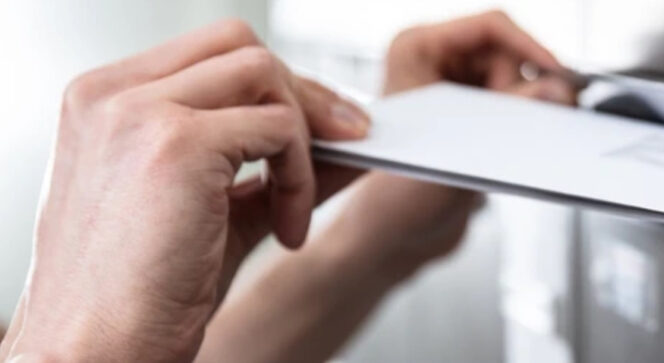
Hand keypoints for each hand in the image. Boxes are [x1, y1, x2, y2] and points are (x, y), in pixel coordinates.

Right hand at [0, 20, 369, 361]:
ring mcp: (138, 112)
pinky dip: (299, 178)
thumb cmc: (139, 295)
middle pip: (241, 47)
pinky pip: (279, 129)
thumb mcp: (217, 210)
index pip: (211, 52)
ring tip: (295, 209)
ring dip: (303, 139)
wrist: (95, 353)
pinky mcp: (176, 143)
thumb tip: (346, 140)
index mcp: (103, 102)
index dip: (274, 83)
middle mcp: (111, 95)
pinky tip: (286, 232)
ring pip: (265, 75)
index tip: (321, 124)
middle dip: (302, 94)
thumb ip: (274, 166)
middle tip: (346, 141)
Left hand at [337, 10, 579, 275]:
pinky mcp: (473, 114)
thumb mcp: (462, 148)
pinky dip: (522, 125)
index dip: (532, 48)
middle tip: (521, 126)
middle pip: (509, 55)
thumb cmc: (399, 197)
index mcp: (416, 49)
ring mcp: (455, 86)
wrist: (394, 239)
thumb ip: (512, 112)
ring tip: (496, 145)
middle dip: (522, 91)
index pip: (490, 27)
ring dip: (521, 113)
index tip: (559, 77)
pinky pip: (517, 106)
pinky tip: (500, 150)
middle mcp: (435, 61)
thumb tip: (557, 88)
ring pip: (519, 82)